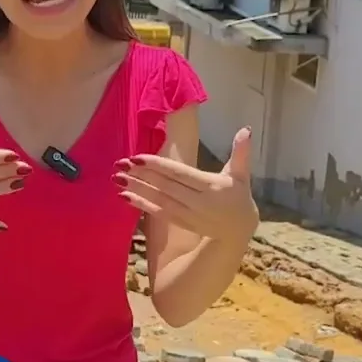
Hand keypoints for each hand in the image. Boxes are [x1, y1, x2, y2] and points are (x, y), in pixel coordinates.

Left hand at [114, 127, 258, 242]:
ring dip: (137, 189)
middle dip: (141, 175)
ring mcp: (188, 214)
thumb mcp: (241, 175)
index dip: (158, 166)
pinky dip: (141, 205)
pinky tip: (125, 196)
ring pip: (159, 200)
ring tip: (117, 180)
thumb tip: (245, 129)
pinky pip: (159, 213)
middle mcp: (198, 202)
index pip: (180, 174)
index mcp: (211, 186)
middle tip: (120, 164)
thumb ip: (241, 153)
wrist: (238, 232)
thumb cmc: (238, 197)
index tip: (137, 157)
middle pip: (165, 186)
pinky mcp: (181, 223)